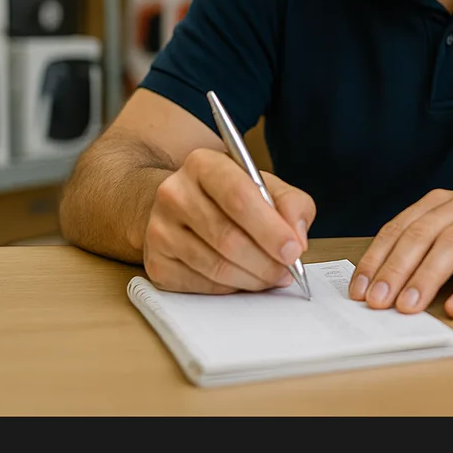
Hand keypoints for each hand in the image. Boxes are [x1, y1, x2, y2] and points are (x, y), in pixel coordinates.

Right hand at [142, 148, 316, 293]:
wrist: (184, 207)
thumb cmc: (231, 196)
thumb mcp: (267, 186)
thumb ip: (292, 205)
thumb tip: (296, 240)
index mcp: (203, 164)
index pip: (238, 197)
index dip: (270, 229)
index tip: (293, 250)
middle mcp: (174, 193)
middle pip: (226, 237)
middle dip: (265, 261)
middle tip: (287, 271)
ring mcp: (159, 230)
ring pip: (215, 266)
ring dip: (252, 278)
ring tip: (271, 276)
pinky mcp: (156, 262)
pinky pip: (201, 285)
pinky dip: (230, 288)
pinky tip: (244, 278)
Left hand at [349, 188, 452, 318]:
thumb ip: (428, 249)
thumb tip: (386, 286)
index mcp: (443, 203)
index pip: (400, 228)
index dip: (377, 258)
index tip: (359, 288)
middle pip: (421, 236)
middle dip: (395, 270)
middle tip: (377, 301)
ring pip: (452, 247)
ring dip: (426, 279)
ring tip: (409, 308)